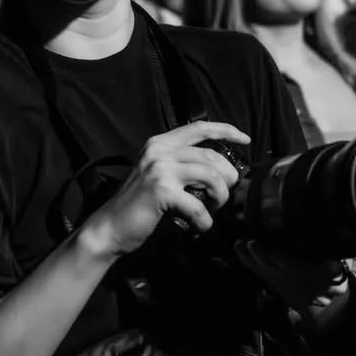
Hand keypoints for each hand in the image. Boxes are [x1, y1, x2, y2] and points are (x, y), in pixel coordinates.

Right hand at [79, 121, 249, 259]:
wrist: (109, 228)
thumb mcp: (158, 175)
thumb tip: (221, 171)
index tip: (246, 139)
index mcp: (160, 143)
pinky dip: (205, 221)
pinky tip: (200, 227)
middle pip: (212, 156)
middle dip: (227, 179)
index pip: (200, 128)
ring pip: (211, 176)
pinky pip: (199, 206)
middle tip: (223, 197)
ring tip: (212, 210)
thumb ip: (182, 165)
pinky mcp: (161, 191)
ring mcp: (160, 169)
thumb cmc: (138, 206)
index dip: (227, 131)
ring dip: (220, 198)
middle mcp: (160, 150)